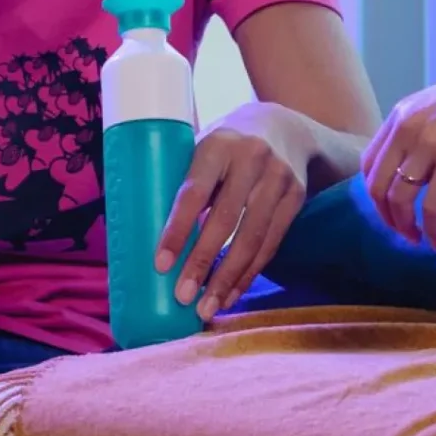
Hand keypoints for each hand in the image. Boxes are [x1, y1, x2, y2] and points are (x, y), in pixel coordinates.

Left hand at [156, 102, 317, 321]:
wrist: (287, 126)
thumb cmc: (226, 145)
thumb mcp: (202, 146)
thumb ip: (180, 179)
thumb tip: (139, 227)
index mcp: (218, 145)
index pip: (194, 192)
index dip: (177, 230)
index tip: (161, 264)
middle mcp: (252, 159)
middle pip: (226, 221)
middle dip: (202, 263)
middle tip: (182, 297)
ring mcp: (279, 178)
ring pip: (253, 239)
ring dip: (228, 278)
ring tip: (207, 308)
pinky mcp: (296, 197)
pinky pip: (272, 243)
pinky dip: (250, 273)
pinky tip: (232, 294)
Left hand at [363, 36, 435, 245]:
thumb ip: (424, 132)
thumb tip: (421, 166)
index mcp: (401, 114)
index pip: (369, 163)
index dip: (375, 194)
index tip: (391, 210)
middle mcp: (406, 128)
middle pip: (376, 185)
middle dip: (386, 216)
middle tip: (403, 232)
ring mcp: (429, 143)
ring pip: (399, 198)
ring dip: (405, 226)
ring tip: (418, 240)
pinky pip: (434, 205)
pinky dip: (433, 229)